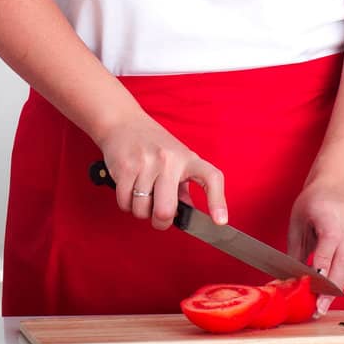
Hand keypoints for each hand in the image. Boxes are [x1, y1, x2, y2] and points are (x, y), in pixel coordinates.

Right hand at [94, 115, 227, 231]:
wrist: (123, 121)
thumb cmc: (153, 143)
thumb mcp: (177, 159)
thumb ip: (184, 187)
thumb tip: (190, 213)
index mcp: (188, 159)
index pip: (211, 178)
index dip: (218, 200)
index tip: (220, 220)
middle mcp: (169, 160)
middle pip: (166, 210)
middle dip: (160, 222)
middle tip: (158, 216)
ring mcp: (146, 163)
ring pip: (142, 210)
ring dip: (139, 211)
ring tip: (141, 195)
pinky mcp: (125, 167)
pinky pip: (124, 203)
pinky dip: (125, 204)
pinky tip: (129, 190)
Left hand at [288, 182, 343, 315]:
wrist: (340, 184)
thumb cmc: (315, 201)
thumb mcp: (297, 223)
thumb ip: (295, 252)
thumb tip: (289, 279)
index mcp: (331, 223)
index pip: (325, 258)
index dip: (319, 281)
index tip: (313, 298)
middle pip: (342, 268)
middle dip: (330, 292)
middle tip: (318, 309)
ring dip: (338, 286)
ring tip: (324, 300)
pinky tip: (335, 281)